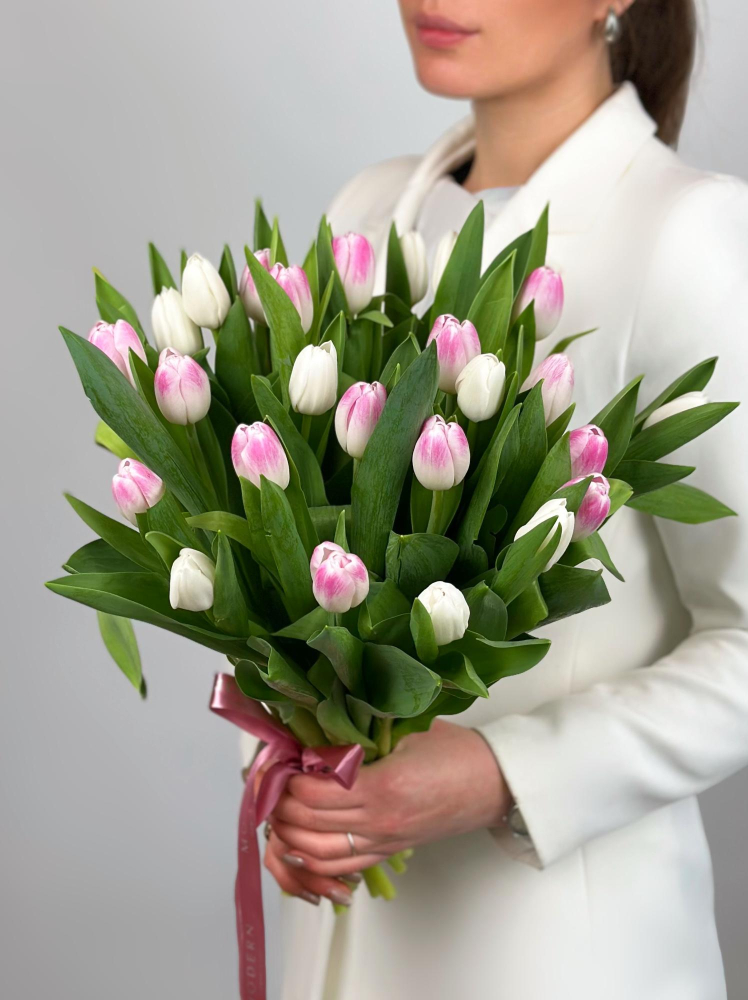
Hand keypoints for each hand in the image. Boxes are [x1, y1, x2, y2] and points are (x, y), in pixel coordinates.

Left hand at [263, 720, 511, 904]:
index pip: (314, 791)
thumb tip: (316, 734)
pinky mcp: (388, 851)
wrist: (494, 784)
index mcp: (382, 786)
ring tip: (279, 808)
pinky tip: (297, 840)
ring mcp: (382, 842)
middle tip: (272, 779)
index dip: (288, 776)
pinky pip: (340, 867)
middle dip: (280, 803)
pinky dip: (312, 858)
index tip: (281, 756)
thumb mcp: (406, 732)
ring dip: (289, 833)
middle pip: (308, 822)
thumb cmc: (455, 751)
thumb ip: (361, 736)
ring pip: (317, 852)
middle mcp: (378, 821)